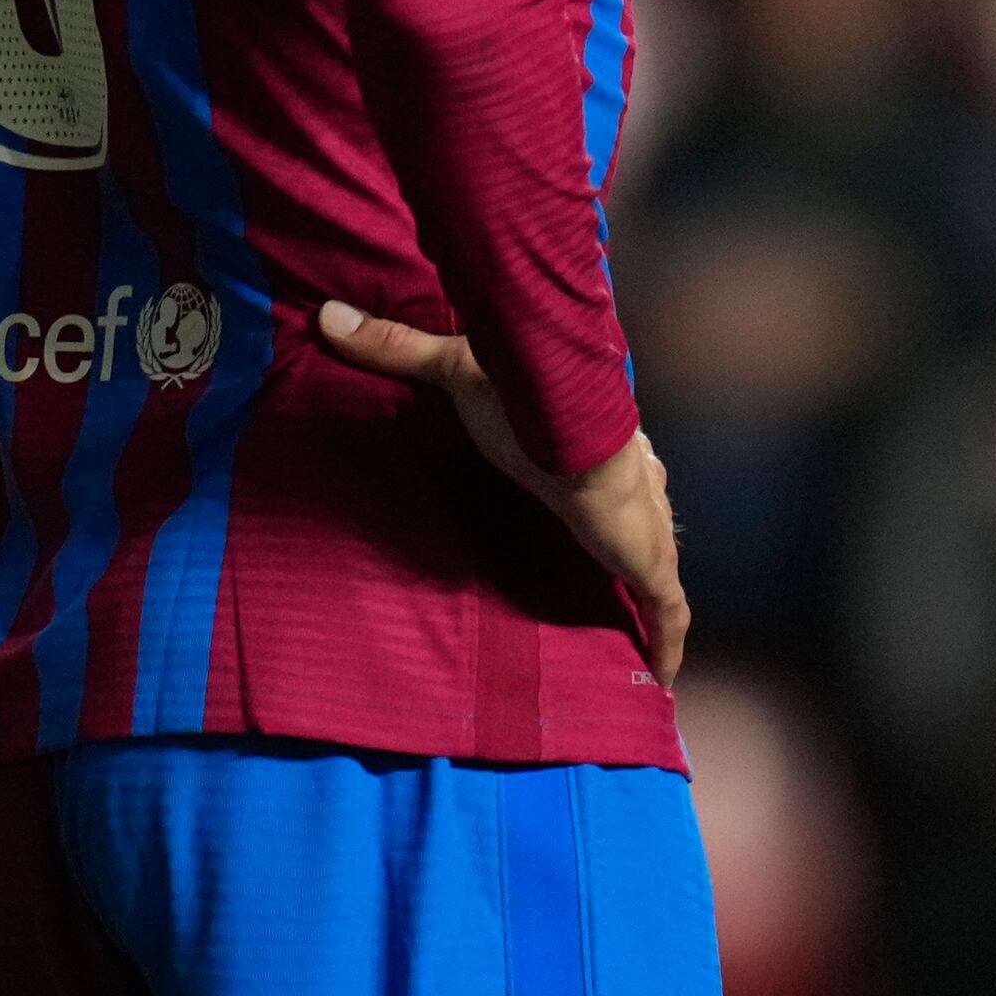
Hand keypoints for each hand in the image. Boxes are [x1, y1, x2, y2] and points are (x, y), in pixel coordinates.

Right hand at [316, 301, 687, 684]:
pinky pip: (667, 614)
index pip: (612, 479)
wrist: (574, 430)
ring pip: (658, 575)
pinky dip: (666, 643)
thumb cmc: (526, 405)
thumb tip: (328, 317)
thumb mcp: (453, 374)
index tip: (596, 521)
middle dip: (634, 556)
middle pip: (642, 528)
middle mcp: (633, 494)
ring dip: (650, 604)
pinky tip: (661, 678)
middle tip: (614, 586)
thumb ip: (397, 351)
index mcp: (601, 450)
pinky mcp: (650, 564)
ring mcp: (647, 533)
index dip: (607, 501)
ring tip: (638, 639)